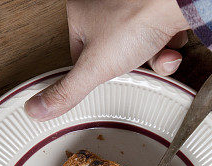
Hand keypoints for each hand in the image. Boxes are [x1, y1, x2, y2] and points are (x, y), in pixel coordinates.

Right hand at [25, 0, 189, 120]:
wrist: (175, 2)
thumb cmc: (135, 20)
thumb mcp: (94, 67)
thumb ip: (67, 90)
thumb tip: (37, 109)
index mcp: (80, 11)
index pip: (79, 52)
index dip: (95, 70)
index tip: (104, 75)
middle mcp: (106, 4)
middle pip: (114, 52)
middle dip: (132, 65)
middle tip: (135, 62)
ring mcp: (133, 7)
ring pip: (141, 45)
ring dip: (153, 58)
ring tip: (157, 52)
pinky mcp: (157, 11)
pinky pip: (162, 36)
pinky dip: (169, 47)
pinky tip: (170, 46)